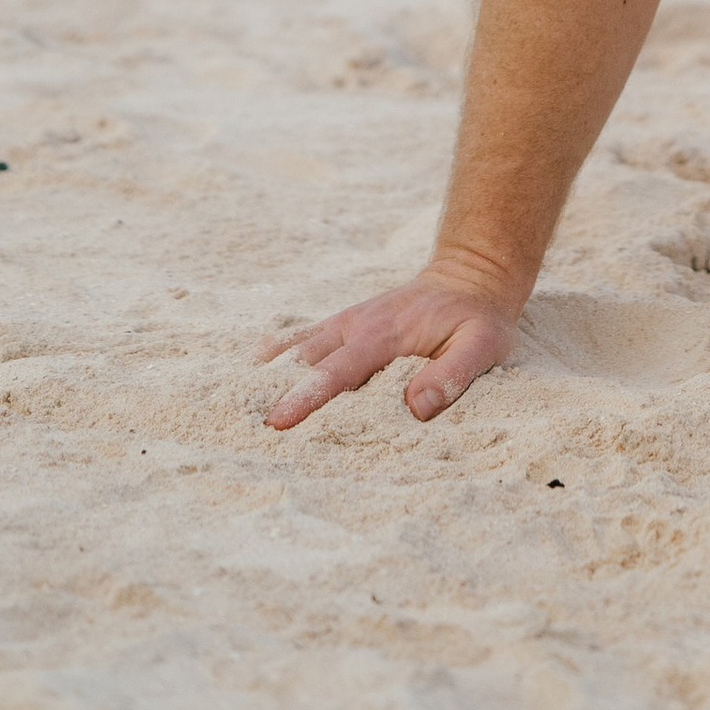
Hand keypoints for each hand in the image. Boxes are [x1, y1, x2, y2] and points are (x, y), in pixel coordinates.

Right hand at [256, 263, 522, 431]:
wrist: (470, 276)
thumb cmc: (478, 320)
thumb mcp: (484, 345)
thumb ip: (453, 374)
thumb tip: (417, 407)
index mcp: (385, 335)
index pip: (338, 372)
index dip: (307, 398)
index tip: (275, 424)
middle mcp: (355, 326)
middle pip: (304, 363)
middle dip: (270, 393)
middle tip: (231, 432)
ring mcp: (344, 324)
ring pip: (295, 352)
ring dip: (266, 378)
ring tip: (226, 414)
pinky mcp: (341, 327)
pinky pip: (300, 340)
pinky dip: (274, 356)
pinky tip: (245, 375)